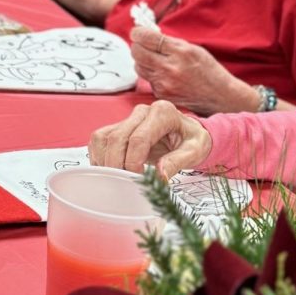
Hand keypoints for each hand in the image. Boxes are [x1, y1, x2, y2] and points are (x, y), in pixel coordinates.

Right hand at [88, 99, 211, 177]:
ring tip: (118, 177)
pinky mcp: (120, 127)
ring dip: (105, 161)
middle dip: (117, 165)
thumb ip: (178, 162)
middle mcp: (143, 112)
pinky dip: (100, 157)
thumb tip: (160, 175)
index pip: (139, 138)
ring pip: (104, 138)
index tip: (138, 178)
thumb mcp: (194, 151)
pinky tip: (111, 170)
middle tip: (126, 182)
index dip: (133, 161)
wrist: (189, 134)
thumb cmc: (193, 140)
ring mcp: (129, 118)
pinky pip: (100, 140)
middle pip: (117, 138)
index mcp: (163, 113)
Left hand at [130, 27, 251, 114]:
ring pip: (139, 67)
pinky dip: (152, 75)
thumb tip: (146, 35)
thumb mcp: (193, 48)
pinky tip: (165, 75)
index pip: (146, 38)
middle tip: (143, 45)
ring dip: (143, 61)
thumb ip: (169, 42)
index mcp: (180, 52)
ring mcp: (164, 84)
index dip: (138, 33)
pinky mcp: (161, 95)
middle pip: (137, 53)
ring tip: (157, 60)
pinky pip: (148, 80)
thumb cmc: (207, 70)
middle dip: (138, 46)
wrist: (219, 95)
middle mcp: (170, 68)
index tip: (137, 33)